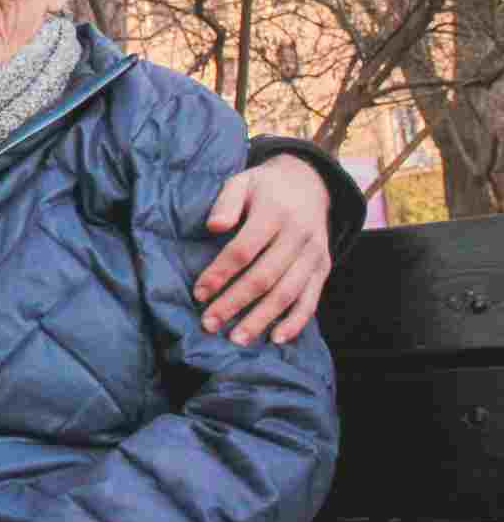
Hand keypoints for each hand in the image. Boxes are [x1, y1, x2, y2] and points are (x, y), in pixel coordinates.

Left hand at [195, 153, 332, 345]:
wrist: (311, 183)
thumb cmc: (265, 187)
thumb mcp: (243, 181)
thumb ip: (227, 201)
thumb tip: (214, 226)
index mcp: (275, 213)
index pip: (244, 249)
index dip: (220, 273)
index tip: (199, 293)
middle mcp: (299, 236)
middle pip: (264, 276)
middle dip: (234, 303)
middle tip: (209, 323)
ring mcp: (314, 254)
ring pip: (287, 293)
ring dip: (261, 319)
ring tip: (236, 339)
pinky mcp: (323, 268)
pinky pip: (311, 299)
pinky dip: (296, 322)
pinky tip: (276, 339)